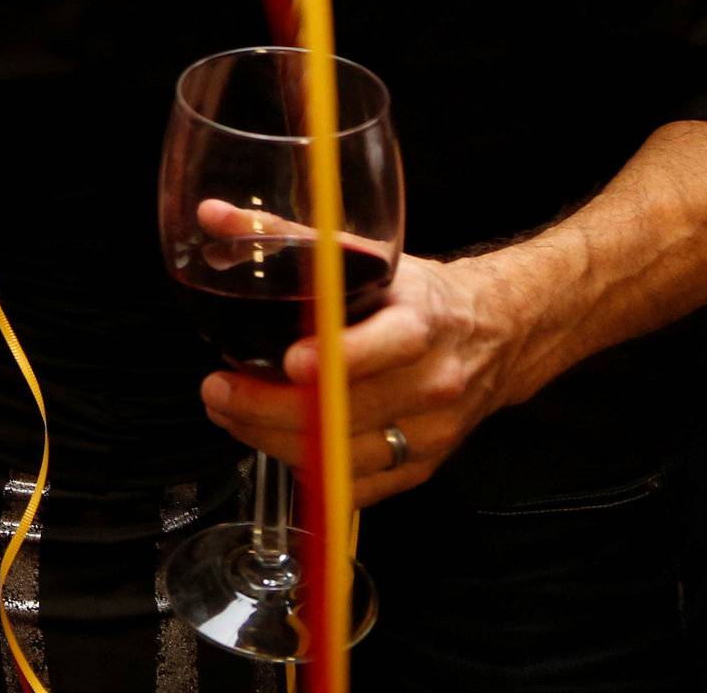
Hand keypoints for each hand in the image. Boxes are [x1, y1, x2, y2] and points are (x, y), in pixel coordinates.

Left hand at [198, 252, 523, 502]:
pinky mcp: (422, 467)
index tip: (291, 360)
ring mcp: (431, 433)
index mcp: (423, 320)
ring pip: (346, 458)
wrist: (492, 336)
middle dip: (272, 407)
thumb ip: (286, 236)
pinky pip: (359, 489)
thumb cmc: (419, 295)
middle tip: (219, 390)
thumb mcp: (364, 254)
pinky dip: (311, 474)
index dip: (340, 358)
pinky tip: (274, 444)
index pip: (391, 344)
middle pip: (352, 411)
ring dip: (276, 442)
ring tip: (230, 414)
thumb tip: (214, 216)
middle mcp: (433, 381)